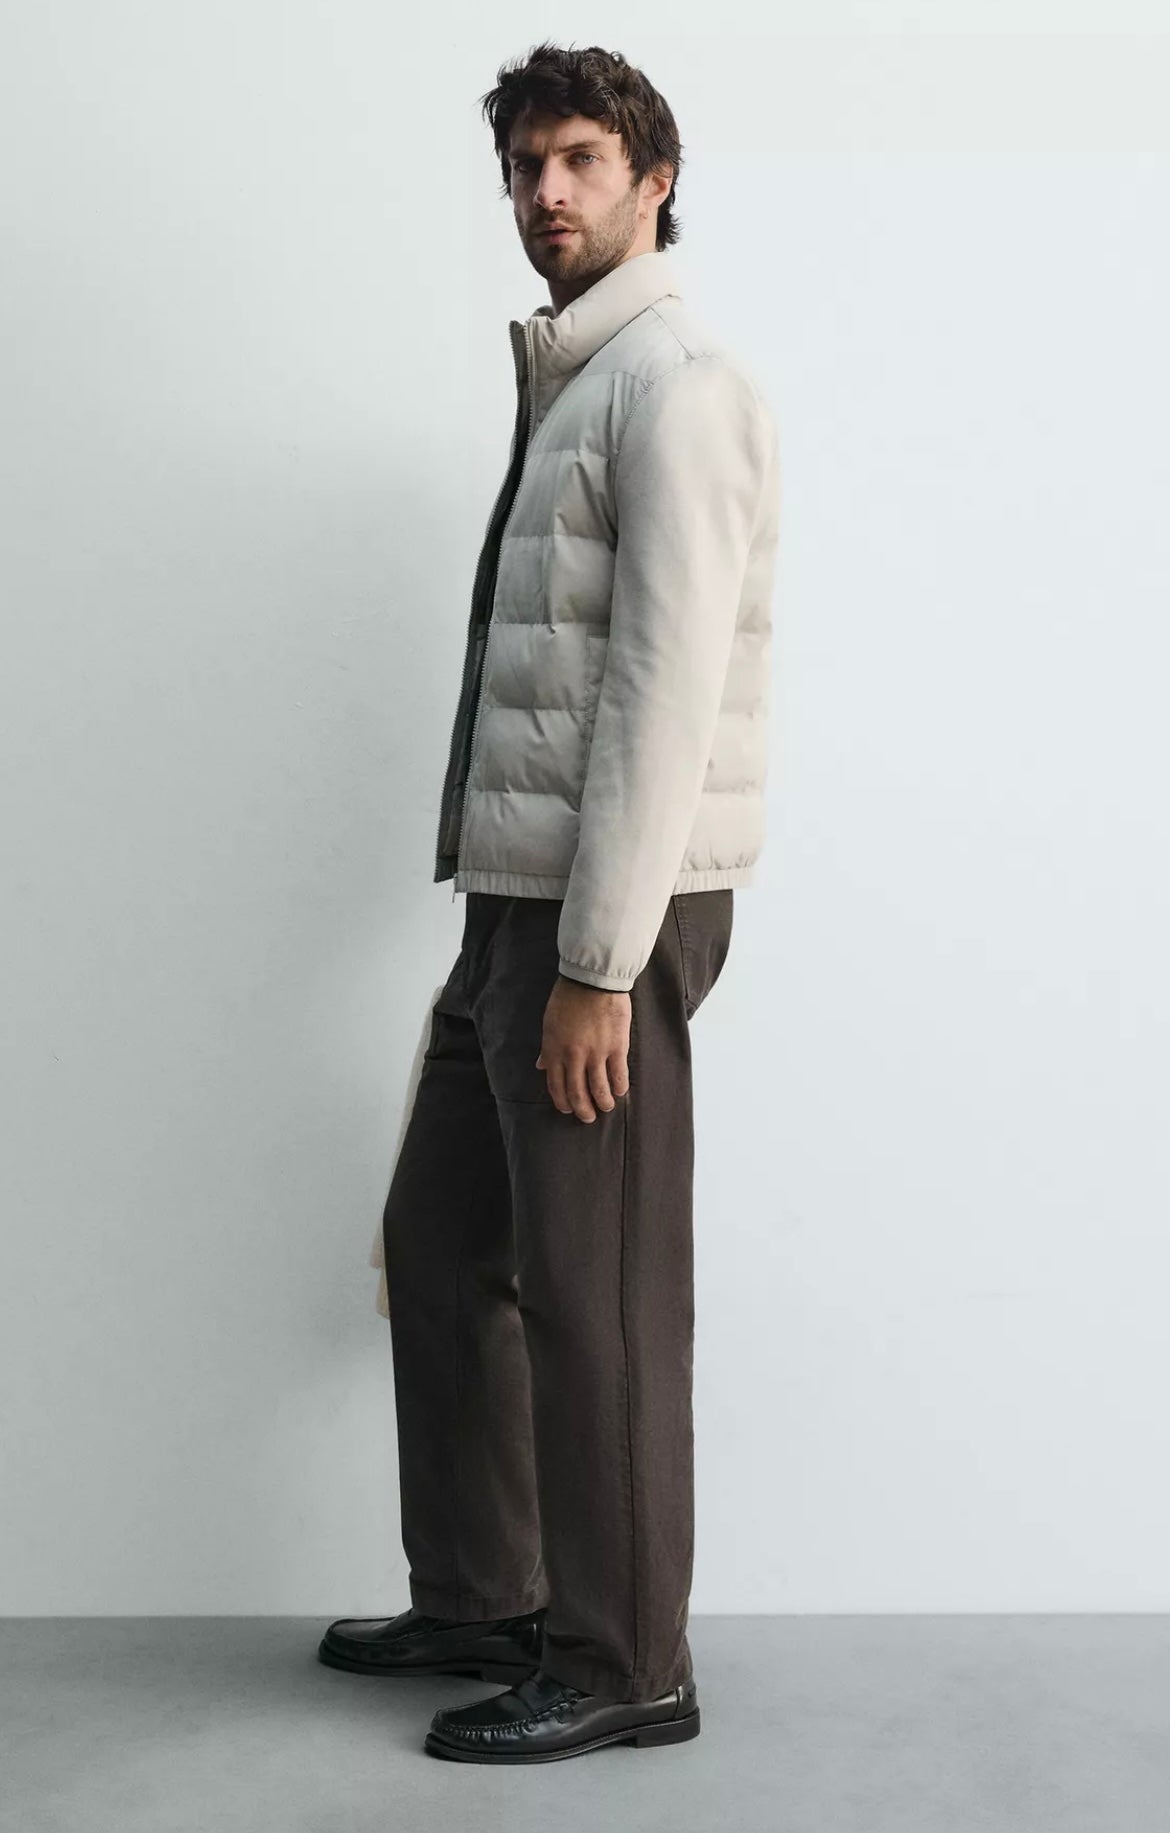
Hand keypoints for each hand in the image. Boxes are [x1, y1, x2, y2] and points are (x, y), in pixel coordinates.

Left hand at [535, 976, 631, 1121]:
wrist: (592, 979)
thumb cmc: (568, 997)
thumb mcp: (549, 1023)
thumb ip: (547, 1048)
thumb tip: (541, 1066)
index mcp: (554, 1050)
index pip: (556, 1085)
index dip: (562, 1102)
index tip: (568, 1108)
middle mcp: (573, 1056)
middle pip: (577, 1092)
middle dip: (583, 1110)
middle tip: (588, 1117)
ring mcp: (596, 1053)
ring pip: (599, 1089)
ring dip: (603, 1103)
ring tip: (606, 1108)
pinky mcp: (617, 1047)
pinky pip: (618, 1075)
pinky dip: (619, 1087)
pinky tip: (619, 1091)